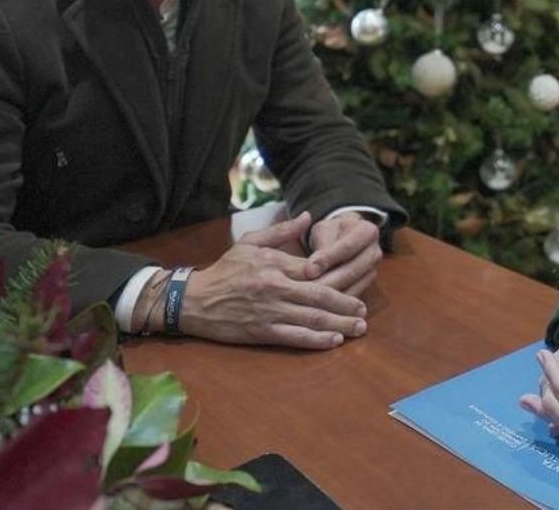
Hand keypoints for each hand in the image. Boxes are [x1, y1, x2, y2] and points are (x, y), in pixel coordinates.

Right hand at [176, 211, 366, 348]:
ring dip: (339, 324)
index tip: (356, 281)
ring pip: (312, 319)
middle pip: (320, 296)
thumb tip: (309, 216)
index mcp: (274, 264)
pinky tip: (333, 341)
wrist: (194, 300)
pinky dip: (317, 340)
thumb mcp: (250, 243)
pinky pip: (295, 337)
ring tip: (358, 328)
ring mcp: (270, 312)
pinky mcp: (263, 332)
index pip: (314, 270)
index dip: (338, 276)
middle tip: (363, 312)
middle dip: (346, 306)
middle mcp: (276, 288)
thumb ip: (282, 230)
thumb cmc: (225, 270)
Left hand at [307, 211, 382, 298]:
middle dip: (329, 281)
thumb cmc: (330, 232)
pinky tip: (319, 308)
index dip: (328, 259)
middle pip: (352, 270)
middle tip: (307, 291)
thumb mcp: (324, 229)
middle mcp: (374, 252)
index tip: (309, 270)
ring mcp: (373, 271)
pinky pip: (352, 297)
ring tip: (310, 302)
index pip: (347, 247)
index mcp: (367, 231)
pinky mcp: (367, 286)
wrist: (344, 237)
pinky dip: (336, 305)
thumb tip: (313, 267)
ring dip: (331, 296)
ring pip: (353, 287)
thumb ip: (321, 243)